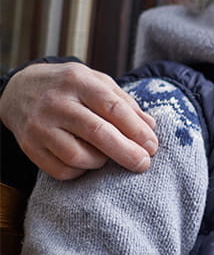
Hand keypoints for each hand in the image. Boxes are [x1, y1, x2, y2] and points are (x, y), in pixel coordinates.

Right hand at [0, 61, 157, 178]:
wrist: (20, 89)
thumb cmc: (71, 88)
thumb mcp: (97, 83)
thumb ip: (125, 103)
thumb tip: (150, 127)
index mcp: (79, 82)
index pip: (113, 108)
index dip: (136, 130)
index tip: (152, 146)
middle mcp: (56, 103)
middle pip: (97, 133)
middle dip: (126, 152)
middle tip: (143, 164)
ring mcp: (40, 126)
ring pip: (78, 156)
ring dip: (101, 162)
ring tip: (107, 156)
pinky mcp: (29, 146)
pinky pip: (60, 170)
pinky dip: (80, 172)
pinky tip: (86, 162)